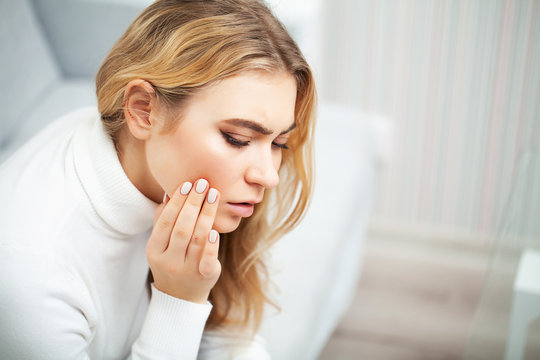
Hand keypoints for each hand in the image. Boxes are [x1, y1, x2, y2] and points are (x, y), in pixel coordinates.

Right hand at [146, 178, 221, 303]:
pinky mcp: (204, 276)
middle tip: (203, 183)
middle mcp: (169, 261)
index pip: (166, 222)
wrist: (181, 297)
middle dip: (193, 203)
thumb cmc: (172, 261)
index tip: (188, 184)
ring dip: (206, 215)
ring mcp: (186, 270)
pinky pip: (207, 259)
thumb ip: (163, 220)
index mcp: (155, 250)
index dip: (177, 202)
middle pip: (182, 228)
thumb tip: (170, 194)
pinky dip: (211, 244)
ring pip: (197, 239)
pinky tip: (215, 229)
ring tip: (214, 195)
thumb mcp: (160, 244)